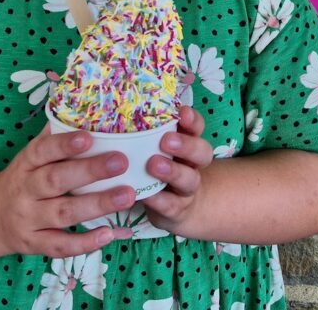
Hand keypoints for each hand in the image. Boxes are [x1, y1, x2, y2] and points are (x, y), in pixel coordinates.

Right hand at [0, 126, 134, 257]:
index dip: (64, 144)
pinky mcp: (34, 244)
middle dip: (89, 172)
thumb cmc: (24, 178)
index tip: (89, 137)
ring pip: (62, 213)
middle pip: (55, 181)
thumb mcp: (31, 155)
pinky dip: (84, 243)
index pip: (42, 151)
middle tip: (121, 162)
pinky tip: (109, 234)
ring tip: (127, 196)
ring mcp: (28, 219)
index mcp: (26, 163)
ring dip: (96, 205)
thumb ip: (55, 135)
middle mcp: (25, 191)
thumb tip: (83, 105)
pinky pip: (60, 246)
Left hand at [142, 106, 213, 234]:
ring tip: (154, 165)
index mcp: (188, 144)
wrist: (176, 207)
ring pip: (189, 179)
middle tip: (167, 140)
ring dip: (173, 172)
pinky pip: (171, 205)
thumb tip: (115, 107)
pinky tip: (146, 195)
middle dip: (186, 145)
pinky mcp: (177, 210)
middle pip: (202, 152)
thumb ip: (144, 131)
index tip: (181, 112)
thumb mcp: (154, 147)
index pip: (197, 127)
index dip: (192, 120)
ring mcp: (187, 189)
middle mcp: (192, 164)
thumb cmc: (157, 167)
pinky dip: (159, 200)